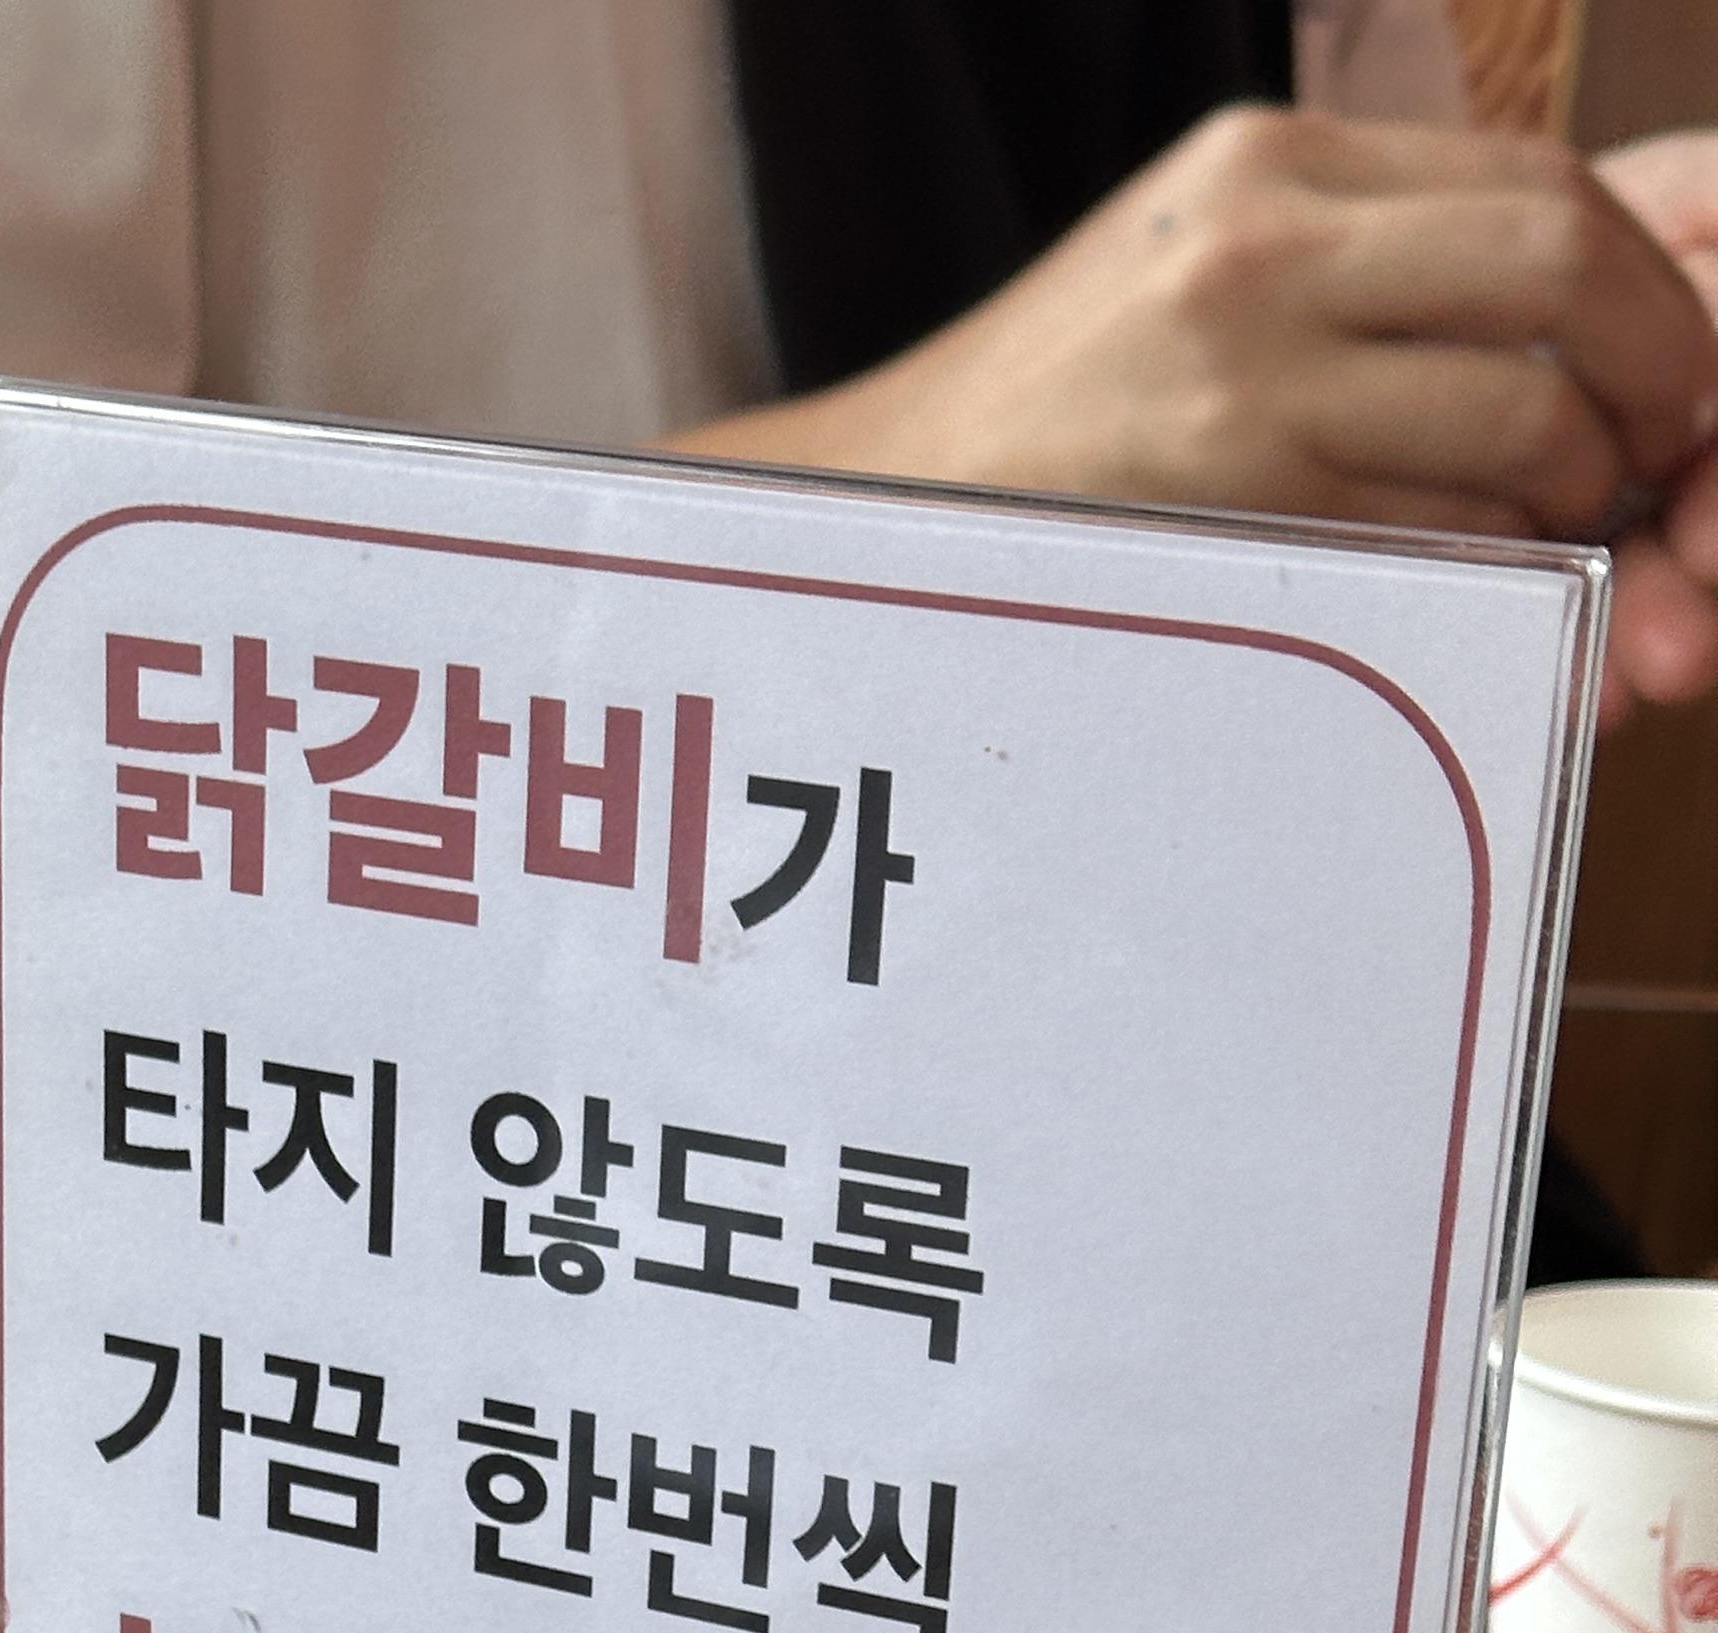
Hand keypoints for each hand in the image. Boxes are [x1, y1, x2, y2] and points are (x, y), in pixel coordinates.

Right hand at [683, 109, 1717, 709]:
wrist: (879, 519)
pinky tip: (1468, 582)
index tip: (1660, 367)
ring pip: (1519, 408)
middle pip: (1558, 263)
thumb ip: (1354, 262)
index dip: (1642, 282)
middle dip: (1653, 367)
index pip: (1535, 182)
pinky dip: (1494, 562)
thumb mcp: (1196, 272)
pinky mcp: (1230, 498)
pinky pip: (1438, 528)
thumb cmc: (1049, 426)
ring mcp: (1245, 371)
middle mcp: (1264, 243)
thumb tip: (1554, 310)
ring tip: (1555, 530)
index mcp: (1269, 165)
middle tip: (1655, 448)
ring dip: (1579, 485)